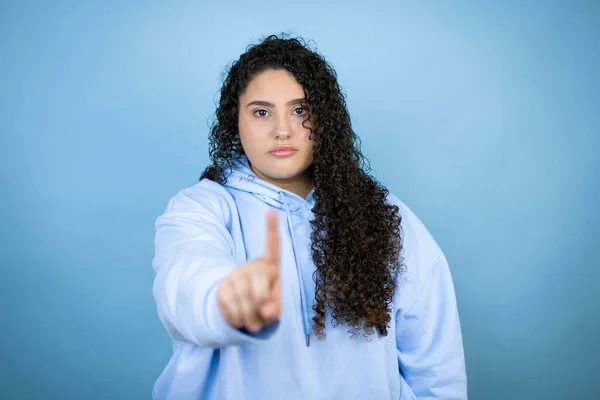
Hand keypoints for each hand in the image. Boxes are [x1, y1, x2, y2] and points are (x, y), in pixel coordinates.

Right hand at [217, 210, 280, 332]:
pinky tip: (240, 319)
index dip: (272, 229)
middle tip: (262, 319)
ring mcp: (236, 274)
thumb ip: (275, 308)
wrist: (242, 311)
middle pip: (259, 288)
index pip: (272, 246)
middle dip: (261, 307)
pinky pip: (229, 305)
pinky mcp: (222, 286)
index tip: (272, 210)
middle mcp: (252, 266)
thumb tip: (266, 309)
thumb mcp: (275, 308)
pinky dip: (237, 319)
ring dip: (249, 317)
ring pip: (243, 298)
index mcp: (270, 266)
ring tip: (253, 323)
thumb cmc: (266, 305)